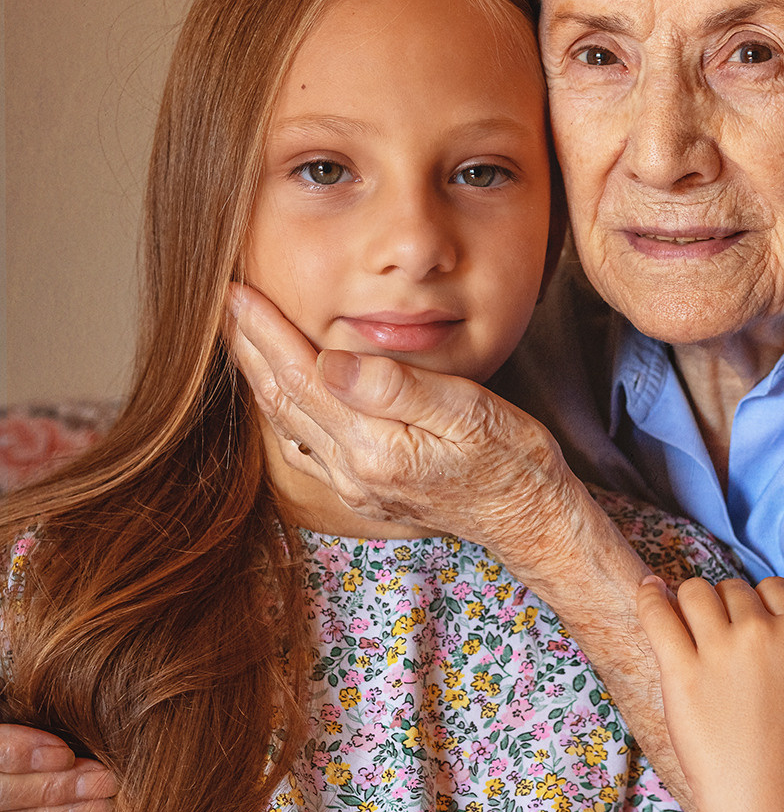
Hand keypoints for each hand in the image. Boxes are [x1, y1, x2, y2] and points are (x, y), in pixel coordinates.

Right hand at [0, 724, 115, 811]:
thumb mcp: (9, 746)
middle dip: (62, 786)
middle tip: (106, 783)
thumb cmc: (13, 770)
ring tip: (100, 809)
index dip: (30, 753)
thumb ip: (22, 745)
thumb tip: (68, 753)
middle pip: (9, 792)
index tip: (69, 755)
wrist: (2, 798)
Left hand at [228, 283, 571, 560]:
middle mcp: (353, 473)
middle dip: (249, 348)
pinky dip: (284, 410)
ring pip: (288, 424)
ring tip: (241, 337)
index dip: (268, 331)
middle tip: (224, 302)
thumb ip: (397, 388)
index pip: (305, 378)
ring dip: (260, 377)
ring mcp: (355, 487)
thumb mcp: (469, 412)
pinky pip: (306, 446)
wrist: (531, 519)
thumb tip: (331, 361)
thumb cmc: (514, 459)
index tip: (239, 292)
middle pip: (284, 400)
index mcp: (375, 448)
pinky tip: (279, 390)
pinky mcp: (364, 491)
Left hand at [636, 576, 783, 811]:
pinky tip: (650, 592)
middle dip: (725, 607)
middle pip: (731, 589)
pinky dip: (650, 597)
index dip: (760, 603)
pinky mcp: (680, 671)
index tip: (749, 628)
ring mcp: (719, 650)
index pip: (772, 587)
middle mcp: (761, 634)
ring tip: (686, 624)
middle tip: (719, 640)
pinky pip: (657, 613)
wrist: (763, 811)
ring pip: (695, 592)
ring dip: (690, 602)